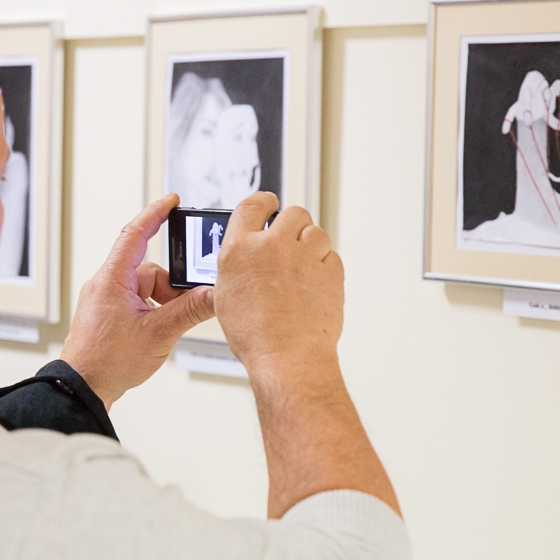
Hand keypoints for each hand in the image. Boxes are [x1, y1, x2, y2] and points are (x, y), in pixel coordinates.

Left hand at [61, 194, 214, 408]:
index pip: (135, 234)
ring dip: (162, 305)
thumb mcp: (158, 334)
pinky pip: (138, 303)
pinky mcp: (108, 315)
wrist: (82, 388)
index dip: (155, 214)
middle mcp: (106, 285)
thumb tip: (215, 294)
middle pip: (150, 270)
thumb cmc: (107, 362)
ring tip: (165, 330)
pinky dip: (153, 314)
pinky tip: (156, 334)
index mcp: (112, 279)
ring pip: (146, 289)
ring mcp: (106, 300)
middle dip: (170, 288)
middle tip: (184, 305)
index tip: (171, 201)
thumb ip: (190, 311)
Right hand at [214, 192, 342, 378]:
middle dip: (294, 225)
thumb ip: (238, 268)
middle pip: (292, 213)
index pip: (251, 205)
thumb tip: (246, 258)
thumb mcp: (228, 298)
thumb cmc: (255, 337)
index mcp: (238, 250)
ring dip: (311, 245)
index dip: (263, 201)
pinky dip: (325, 267)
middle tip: (292, 241)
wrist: (288, 357)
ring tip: (303, 270)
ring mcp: (304, 256)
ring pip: (316, 233)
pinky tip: (314, 287)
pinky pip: (331, 257)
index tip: (270, 202)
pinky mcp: (330, 271)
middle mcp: (271, 246)